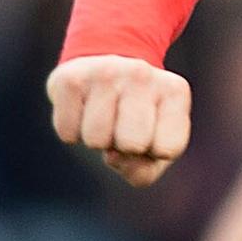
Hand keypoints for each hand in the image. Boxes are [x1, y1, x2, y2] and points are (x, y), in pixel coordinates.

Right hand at [46, 53, 191, 184]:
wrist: (98, 69)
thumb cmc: (135, 118)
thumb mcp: (154, 147)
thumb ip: (143, 171)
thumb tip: (113, 156)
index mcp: (174, 91)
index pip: (167, 149)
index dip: (153, 152)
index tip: (151, 132)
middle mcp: (142, 74)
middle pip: (131, 145)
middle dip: (122, 147)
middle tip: (121, 125)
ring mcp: (104, 72)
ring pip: (96, 141)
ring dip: (96, 140)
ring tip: (102, 116)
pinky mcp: (69, 79)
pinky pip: (67, 132)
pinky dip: (72, 131)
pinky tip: (81, 109)